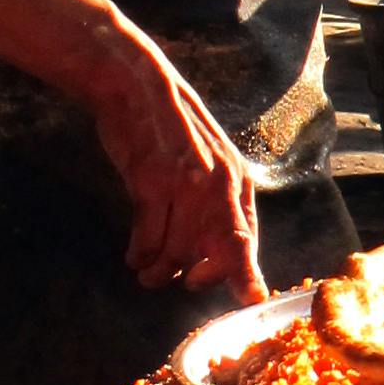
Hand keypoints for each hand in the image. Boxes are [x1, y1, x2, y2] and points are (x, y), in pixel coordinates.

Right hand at [84, 33, 267, 297]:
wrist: (137, 86)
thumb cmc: (169, 129)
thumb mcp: (208, 162)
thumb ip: (216, 201)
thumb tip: (215, 251)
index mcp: (237, 180)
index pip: (248, 239)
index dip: (244, 273)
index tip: (248, 298)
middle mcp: (219, 185)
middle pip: (225, 250)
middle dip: (205, 277)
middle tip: (187, 283)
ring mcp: (187, 184)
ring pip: (179, 249)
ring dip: (162, 270)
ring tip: (149, 275)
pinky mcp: (154, 181)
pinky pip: (149, 236)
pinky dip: (141, 253)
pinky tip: (135, 257)